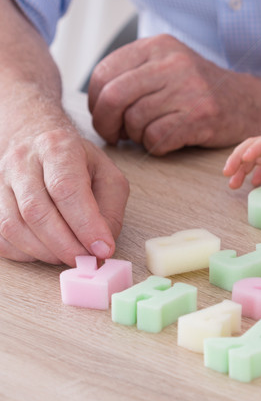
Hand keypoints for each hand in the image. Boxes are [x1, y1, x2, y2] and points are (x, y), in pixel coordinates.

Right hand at [0, 124, 128, 264]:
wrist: (36, 141)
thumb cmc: (75, 161)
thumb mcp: (106, 174)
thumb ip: (110, 208)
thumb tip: (101, 246)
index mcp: (57, 147)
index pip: (66, 188)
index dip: (85, 224)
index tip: (102, 249)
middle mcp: (23, 162)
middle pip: (37, 211)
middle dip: (65, 245)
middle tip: (85, 259)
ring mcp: (0, 182)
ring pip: (14, 227)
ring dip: (44, 252)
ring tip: (68, 255)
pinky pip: (1, 238)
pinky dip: (25, 253)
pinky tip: (45, 250)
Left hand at [88, 35, 260, 154]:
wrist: (250, 102)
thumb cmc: (199, 89)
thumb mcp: (166, 65)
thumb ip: (132, 72)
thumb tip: (93, 99)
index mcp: (158, 46)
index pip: (104, 72)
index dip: (95, 101)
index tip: (104, 114)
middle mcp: (173, 62)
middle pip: (113, 97)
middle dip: (106, 123)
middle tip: (114, 134)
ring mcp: (189, 88)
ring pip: (134, 121)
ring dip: (135, 136)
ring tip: (148, 133)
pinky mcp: (201, 115)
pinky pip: (156, 139)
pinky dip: (155, 146)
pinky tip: (166, 140)